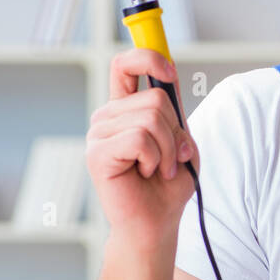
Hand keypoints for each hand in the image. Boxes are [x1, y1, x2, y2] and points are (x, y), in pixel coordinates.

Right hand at [85, 48, 199, 250]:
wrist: (157, 221)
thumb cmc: (168, 183)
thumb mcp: (181, 139)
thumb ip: (175, 109)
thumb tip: (169, 76)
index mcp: (125, 109)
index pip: (125, 65)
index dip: (147, 57)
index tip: (169, 71)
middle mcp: (107, 117)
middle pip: (155, 97)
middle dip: (176, 130)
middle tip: (171, 157)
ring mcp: (98, 134)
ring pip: (150, 118)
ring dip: (168, 149)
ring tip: (159, 168)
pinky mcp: (97, 154)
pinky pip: (140, 139)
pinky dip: (155, 159)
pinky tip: (147, 173)